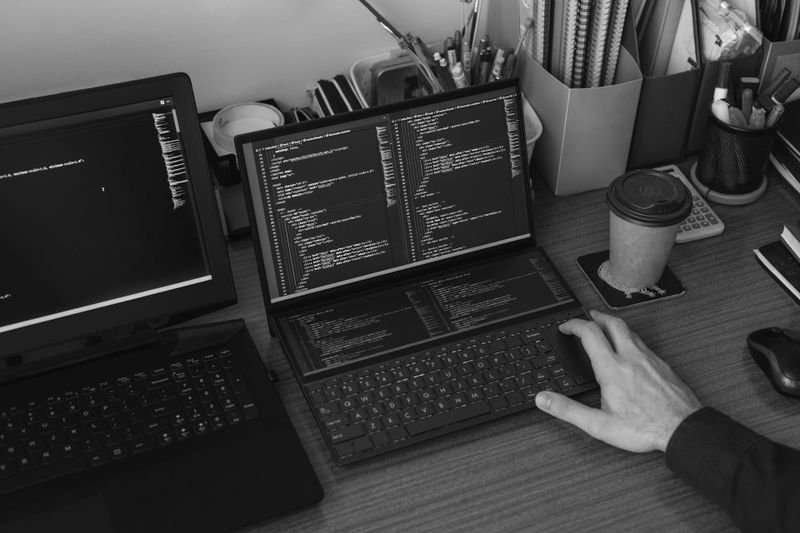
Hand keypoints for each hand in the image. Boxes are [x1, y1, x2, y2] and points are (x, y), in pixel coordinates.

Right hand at [535, 310, 701, 452]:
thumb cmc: (645, 428)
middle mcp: (631, 358)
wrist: (683, 429)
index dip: (574, 325)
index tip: (566, 327)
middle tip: (587, 316)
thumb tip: (544, 399)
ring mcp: (649, 359)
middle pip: (612, 323)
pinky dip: (631, 339)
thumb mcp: (599, 425)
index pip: (590, 333)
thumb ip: (568, 410)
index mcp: (612, 369)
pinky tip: (630, 350)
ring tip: (606, 328)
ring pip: (630, 331)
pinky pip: (644, 344)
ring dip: (614, 325)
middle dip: (596, 316)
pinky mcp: (663, 365)